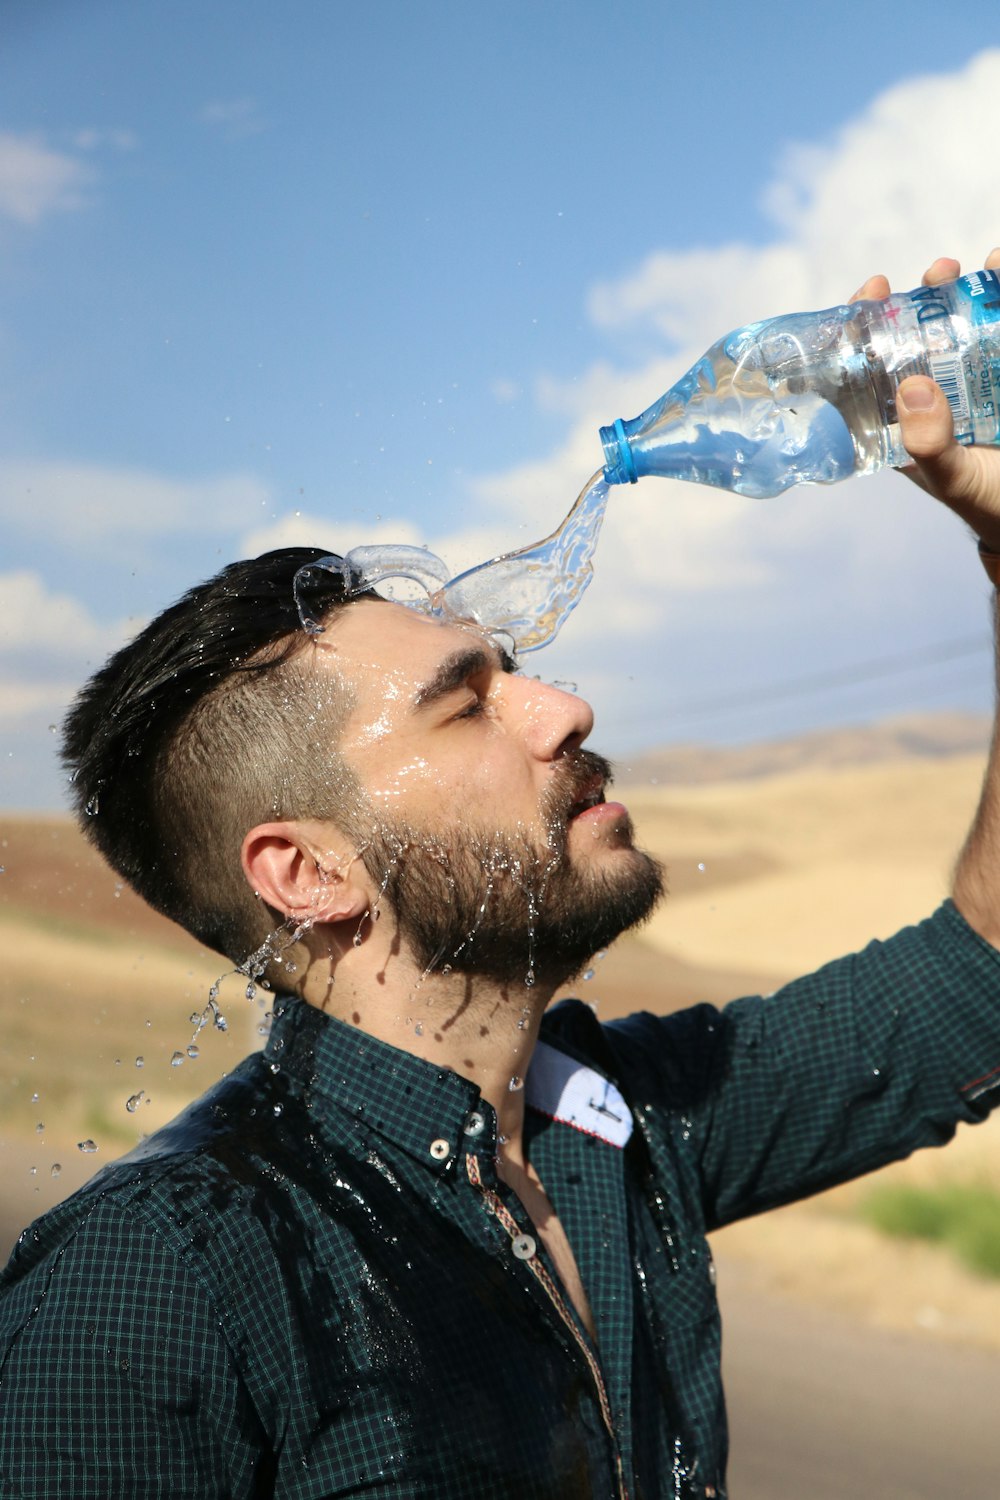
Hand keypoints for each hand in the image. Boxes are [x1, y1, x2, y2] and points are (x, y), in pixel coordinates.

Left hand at [853, 250, 999, 552]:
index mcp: (902, 419)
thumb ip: (929, 444)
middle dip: (926, 296)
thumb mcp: (953, 479)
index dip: (864, 327)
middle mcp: (936, 392)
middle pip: (920, 333)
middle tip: (939, 271)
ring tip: (990, 266)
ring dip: (970, 290)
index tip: (871, 291)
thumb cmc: (984, 501)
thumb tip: (912, 388)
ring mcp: (975, 380)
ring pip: (965, 324)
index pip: (871, 366)